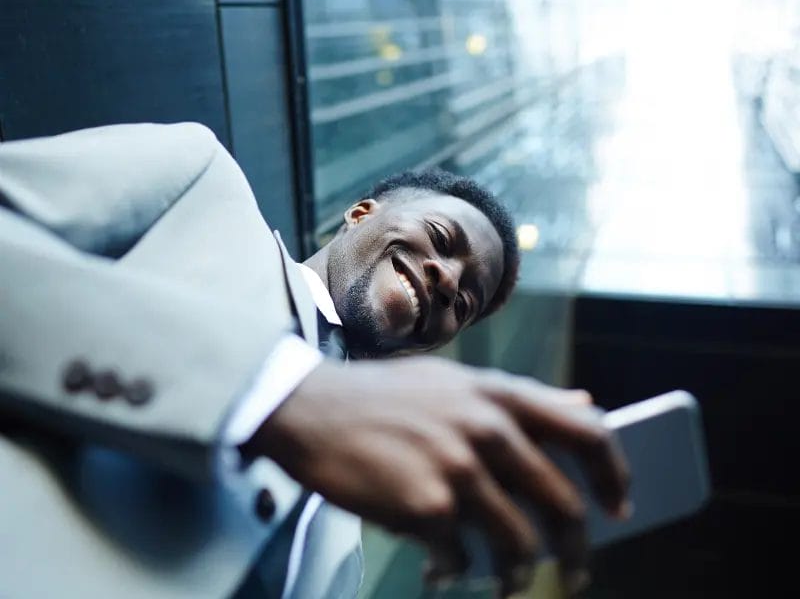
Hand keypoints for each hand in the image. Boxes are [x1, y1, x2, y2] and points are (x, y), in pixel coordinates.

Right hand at [248, 356, 629, 596]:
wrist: (310, 411)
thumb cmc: (381, 396)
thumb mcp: (455, 381)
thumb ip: (521, 396)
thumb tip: (587, 402)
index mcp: (499, 395)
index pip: (587, 433)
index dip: (613, 474)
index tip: (619, 507)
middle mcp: (487, 429)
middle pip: (562, 503)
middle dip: (576, 550)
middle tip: (574, 573)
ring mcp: (459, 468)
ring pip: (519, 544)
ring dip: (519, 575)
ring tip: (508, 586)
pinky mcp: (427, 507)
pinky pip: (461, 559)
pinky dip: (456, 574)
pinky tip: (441, 573)